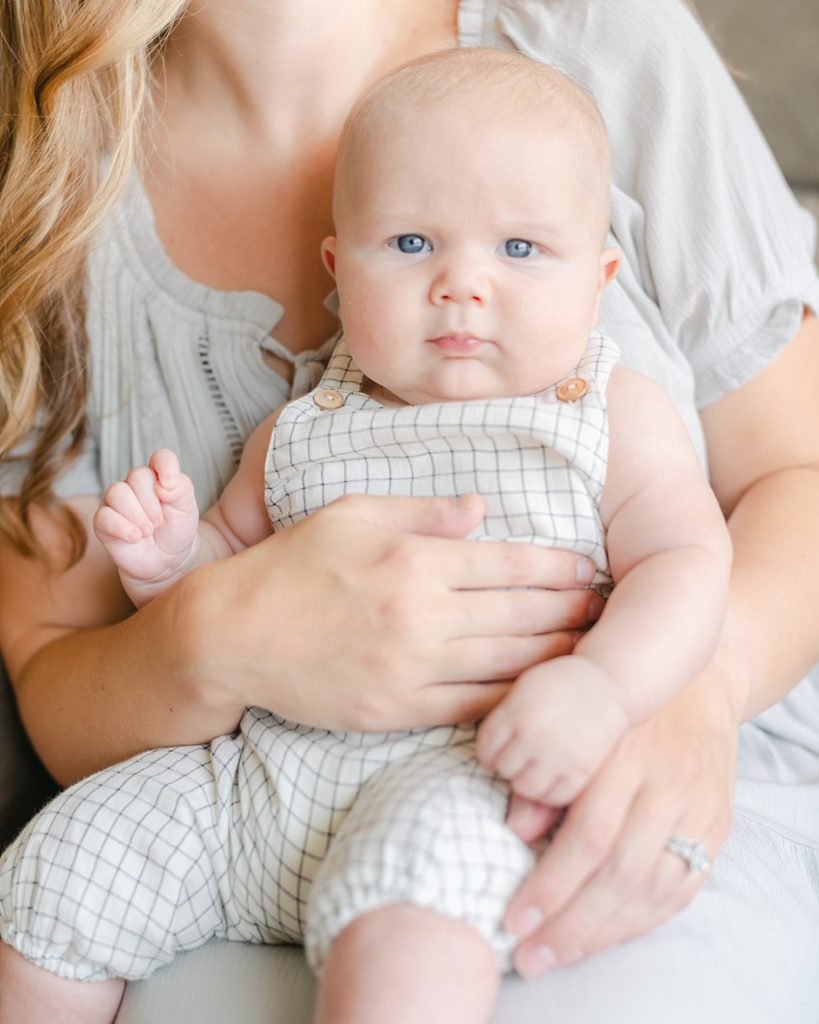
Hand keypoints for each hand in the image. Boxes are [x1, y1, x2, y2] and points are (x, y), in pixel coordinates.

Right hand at [93, 449, 198, 583]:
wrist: (166, 561)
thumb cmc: (176, 530)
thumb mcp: (187, 509)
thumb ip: (181, 488)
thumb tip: (163, 483)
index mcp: (159, 477)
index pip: (161, 457)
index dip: (165, 465)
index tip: (170, 485)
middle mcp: (135, 485)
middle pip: (137, 476)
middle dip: (151, 503)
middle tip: (159, 522)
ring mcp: (116, 502)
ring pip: (117, 492)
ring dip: (137, 516)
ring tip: (148, 531)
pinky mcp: (103, 521)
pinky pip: (104, 516)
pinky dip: (123, 528)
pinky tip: (135, 538)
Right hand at [181, 493, 602, 730]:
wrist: (233, 635)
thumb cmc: (292, 566)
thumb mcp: (351, 515)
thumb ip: (421, 511)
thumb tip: (481, 507)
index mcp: (414, 558)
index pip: (508, 561)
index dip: (556, 566)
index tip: (588, 568)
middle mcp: (421, 613)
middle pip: (520, 613)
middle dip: (571, 611)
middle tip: (605, 610)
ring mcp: (411, 667)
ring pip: (507, 663)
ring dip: (556, 656)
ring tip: (590, 650)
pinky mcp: (397, 710)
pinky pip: (472, 707)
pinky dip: (514, 702)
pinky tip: (541, 695)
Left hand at [476, 655, 630, 805]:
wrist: (609, 680)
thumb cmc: (561, 683)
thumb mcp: (525, 689)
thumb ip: (504, 720)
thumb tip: (486, 762)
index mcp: (516, 710)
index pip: (486, 749)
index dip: (491, 750)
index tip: (504, 744)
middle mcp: (535, 734)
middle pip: (504, 769)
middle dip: (510, 763)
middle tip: (524, 754)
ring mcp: (559, 754)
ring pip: (526, 788)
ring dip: (528, 780)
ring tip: (539, 765)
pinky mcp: (582, 770)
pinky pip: (554, 797)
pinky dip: (551, 792)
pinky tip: (555, 775)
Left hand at [499, 665, 737, 976]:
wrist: (696, 683)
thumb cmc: (617, 706)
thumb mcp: (576, 724)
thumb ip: (547, 776)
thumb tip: (513, 830)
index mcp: (628, 753)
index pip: (590, 835)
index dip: (550, 884)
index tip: (514, 918)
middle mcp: (670, 783)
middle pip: (621, 871)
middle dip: (571, 922)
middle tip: (528, 955)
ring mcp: (700, 807)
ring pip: (654, 888)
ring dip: (603, 933)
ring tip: (557, 955)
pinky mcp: (718, 826)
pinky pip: (682, 889)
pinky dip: (640, 921)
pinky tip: (603, 937)